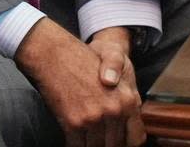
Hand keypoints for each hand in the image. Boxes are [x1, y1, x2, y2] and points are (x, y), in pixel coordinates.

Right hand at [14, 18, 143, 146]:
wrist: (54, 52)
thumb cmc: (82, 60)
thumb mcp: (116, 72)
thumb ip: (127, 101)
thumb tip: (128, 124)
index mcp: (128, 101)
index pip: (135, 138)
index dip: (126, 143)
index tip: (117, 142)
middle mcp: (113, 111)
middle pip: (115, 145)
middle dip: (107, 145)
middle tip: (99, 140)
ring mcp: (93, 118)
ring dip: (91, 146)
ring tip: (86, 140)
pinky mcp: (73, 122)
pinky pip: (77, 146)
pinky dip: (75, 145)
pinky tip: (74, 140)